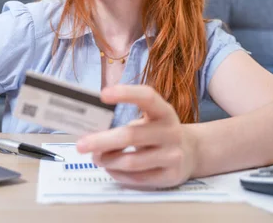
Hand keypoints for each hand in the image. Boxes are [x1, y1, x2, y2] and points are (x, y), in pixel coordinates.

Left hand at [76, 85, 198, 188]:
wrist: (191, 153)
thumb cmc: (158, 132)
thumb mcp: (150, 119)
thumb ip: (126, 121)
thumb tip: (90, 131)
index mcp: (164, 111)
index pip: (147, 97)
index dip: (126, 93)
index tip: (103, 94)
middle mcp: (171, 132)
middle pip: (131, 135)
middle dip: (102, 140)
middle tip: (80, 144)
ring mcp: (173, 155)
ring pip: (130, 161)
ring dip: (107, 160)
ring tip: (96, 157)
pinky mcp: (170, 176)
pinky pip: (135, 178)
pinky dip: (117, 173)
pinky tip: (111, 167)